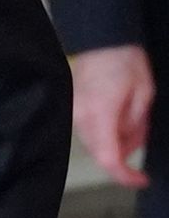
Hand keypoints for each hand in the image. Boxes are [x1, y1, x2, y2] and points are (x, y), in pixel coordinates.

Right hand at [73, 43, 153, 187]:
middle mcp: (80, 115)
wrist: (103, 38)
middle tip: (143, 130)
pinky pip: (90, 130)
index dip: (124, 175)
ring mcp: (73, 111)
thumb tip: (128, 145)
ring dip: (117, 139)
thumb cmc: (126, 61)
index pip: (107, 158)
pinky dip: (107, 130)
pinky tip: (120, 113)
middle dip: (125, 151)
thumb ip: (135, 126)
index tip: (141, 179)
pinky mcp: (72, 106)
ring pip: (96, 142)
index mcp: (99, 113)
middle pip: (101, 152)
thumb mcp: (144, 95)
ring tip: (134, 115)